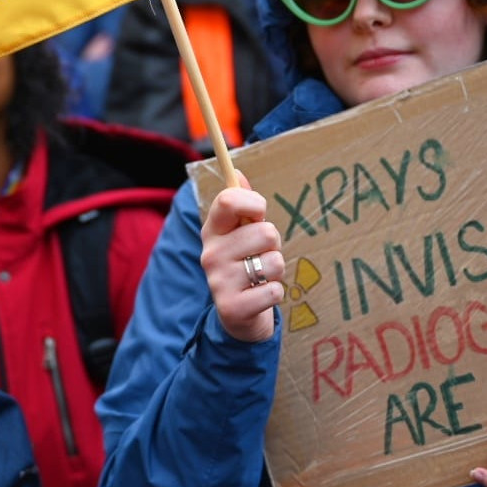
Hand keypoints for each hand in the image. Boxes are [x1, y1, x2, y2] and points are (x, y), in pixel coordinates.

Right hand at [198, 172, 283, 342]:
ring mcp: (219, 281)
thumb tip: (237, 171)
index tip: (259, 211)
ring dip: (277, 270)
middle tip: (262, 254)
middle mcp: (210, 254)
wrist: (237, 316)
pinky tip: (261, 296)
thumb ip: (241, 205)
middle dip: (274, 244)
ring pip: (274, 262)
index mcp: (212, 230)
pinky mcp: (232, 308)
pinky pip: (274, 291)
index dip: (252, 201)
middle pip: (264, 232)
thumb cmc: (244, 264)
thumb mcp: (240, 233)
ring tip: (262, 276)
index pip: (227, 201)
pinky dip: (276, 294)